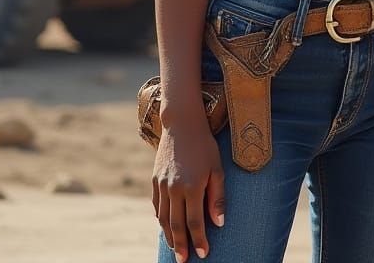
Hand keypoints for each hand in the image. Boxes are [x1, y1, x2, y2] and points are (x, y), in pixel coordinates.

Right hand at [152, 116, 225, 260]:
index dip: (199, 240)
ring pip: (163, 219)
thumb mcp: (217, 168)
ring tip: (175, 249)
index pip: (195, 222)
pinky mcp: (154, 181)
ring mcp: (161, 186)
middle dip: (181, 245)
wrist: (182, 125)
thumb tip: (219, 223)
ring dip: (169, 236)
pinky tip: (166, 226)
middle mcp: (174, 189)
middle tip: (184, 261)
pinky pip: (157, 206)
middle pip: (176, 225)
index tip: (203, 254)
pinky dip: (161, 220)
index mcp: (191, 187)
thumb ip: (217, 197)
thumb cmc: (205, 146)